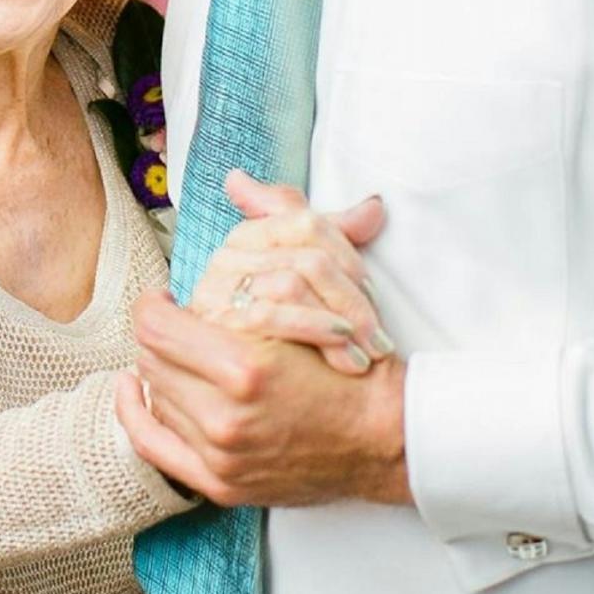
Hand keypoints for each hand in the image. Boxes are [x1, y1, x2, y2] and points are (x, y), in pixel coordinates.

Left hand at [118, 290, 408, 509]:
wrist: (385, 439)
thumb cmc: (351, 373)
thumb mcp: (301, 319)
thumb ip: (241, 303)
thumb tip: (185, 291)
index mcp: (245, 368)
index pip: (157, 327)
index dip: (154, 305)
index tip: (165, 298)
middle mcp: (225, 416)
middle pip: (151, 359)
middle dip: (160, 334)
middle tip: (177, 323)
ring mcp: (220, 456)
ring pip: (154, 394)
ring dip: (160, 370)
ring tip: (179, 355)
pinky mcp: (221, 484)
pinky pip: (153, 445)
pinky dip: (136, 413)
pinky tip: (133, 390)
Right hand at [193, 170, 389, 374]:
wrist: (242, 384)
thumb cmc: (283, 334)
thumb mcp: (310, 279)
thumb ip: (337, 236)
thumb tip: (375, 208)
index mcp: (249, 235)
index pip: (309, 225)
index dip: (350, 259)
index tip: (373, 295)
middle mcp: (227, 256)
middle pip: (307, 259)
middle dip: (352, 300)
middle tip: (379, 339)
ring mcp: (216, 289)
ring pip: (292, 284)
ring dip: (337, 319)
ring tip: (364, 353)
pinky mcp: (214, 324)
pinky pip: (268, 315)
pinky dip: (311, 328)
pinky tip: (339, 347)